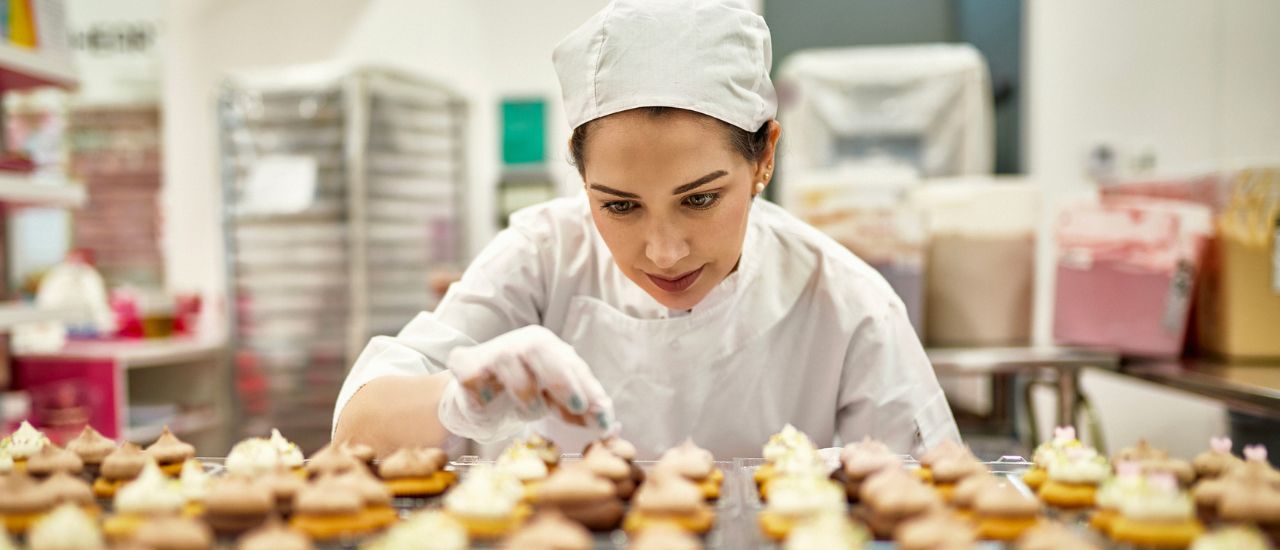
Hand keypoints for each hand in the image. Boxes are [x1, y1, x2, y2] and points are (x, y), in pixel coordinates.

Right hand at [437, 326, 616, 441]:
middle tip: (579, 407)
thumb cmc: (524, 397)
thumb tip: (610, 426)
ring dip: (526, 392)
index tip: (603, 416)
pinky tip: (487, 402)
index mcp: (546, 347)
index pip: (571, 364)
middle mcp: (519, 343)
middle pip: (540, 349)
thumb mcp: (556, 403)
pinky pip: (474, 379)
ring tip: (533, 412)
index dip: (588, 388)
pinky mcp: (466, 369)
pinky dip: (484, 395)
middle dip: (562, 379)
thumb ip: (581, 410)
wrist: (478, 402)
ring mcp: (491, 354)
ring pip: (509, 363)